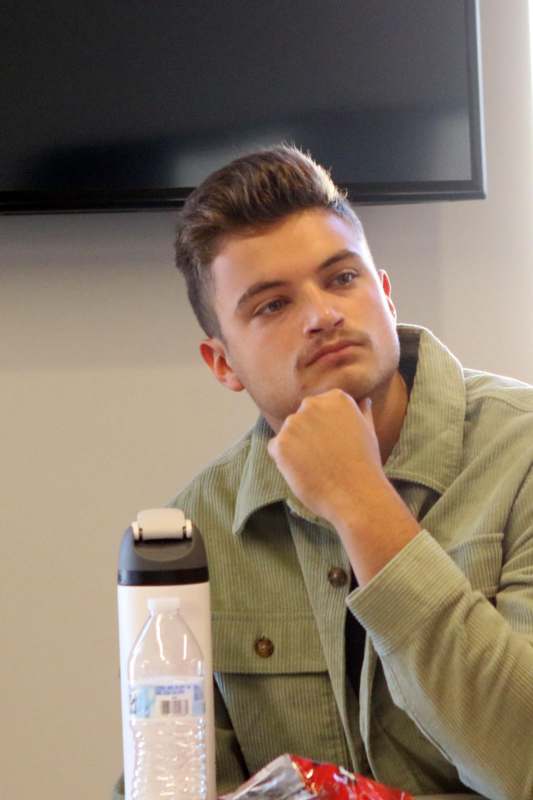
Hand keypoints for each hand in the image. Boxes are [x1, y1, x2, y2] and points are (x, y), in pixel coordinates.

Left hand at [267, 389, 381, 527]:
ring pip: (287, 434)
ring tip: (317, 466)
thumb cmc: (365, 464)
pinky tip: (304, 471)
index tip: (337, 445)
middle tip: (327, 457)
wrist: (356, 494)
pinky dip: (284, 461)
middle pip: (301, 419)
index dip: (326, 430)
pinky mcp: (280, 443)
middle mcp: (312, 404)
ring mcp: (294, 423)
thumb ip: (362, 412)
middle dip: (308, 436)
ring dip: (296, 448)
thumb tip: (364, 400)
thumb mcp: (369, 431)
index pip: (319, 408)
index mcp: (336, 397)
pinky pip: (274, 448)